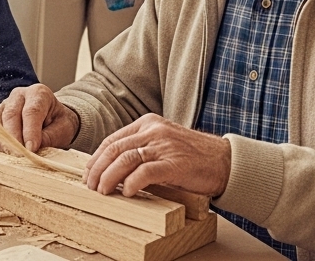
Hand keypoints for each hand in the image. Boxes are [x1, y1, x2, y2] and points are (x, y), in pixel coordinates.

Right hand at [0, 83, 80, 152]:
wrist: (53, 119)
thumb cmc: (59, 123)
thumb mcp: (63, 129)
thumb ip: (49, 137)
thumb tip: (32, 148)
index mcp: (39, 93)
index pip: (32, 111)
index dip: (30, 131)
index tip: (31, 149)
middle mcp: (19, 95)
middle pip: (11, 114)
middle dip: (14, 137)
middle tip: (20, 155)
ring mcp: (5, 104)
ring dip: (2, 140)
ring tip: (12, 155)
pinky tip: (5, 151)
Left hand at [86, 113, 230, 197]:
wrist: (226, 161)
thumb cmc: (194, 156)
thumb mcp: (163, 144)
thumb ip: (141, 149)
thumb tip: (113, 168)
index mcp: (148, 123)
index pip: (113, 140)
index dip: (97, 157)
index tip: (89, 172)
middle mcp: (153, 131)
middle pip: (115, 149)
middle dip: (98, 168)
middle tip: (91, 184)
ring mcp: (164, 146)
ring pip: (125, 159)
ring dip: (109, 177)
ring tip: (102, 191)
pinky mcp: (174, 163)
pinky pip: (145, 171)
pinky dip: (131, 182)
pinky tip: (126, 191)